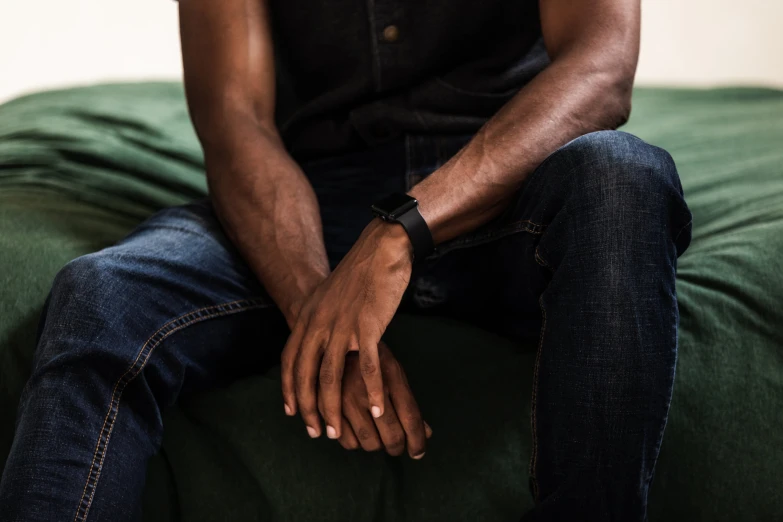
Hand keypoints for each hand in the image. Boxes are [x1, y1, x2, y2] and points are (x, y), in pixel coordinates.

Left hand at [281, 220, 412, 438]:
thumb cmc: (358, 274)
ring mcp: (342, 326)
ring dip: (333, 409)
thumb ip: (320, 320)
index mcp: (308, 316)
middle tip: (316, 432)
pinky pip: (367, 367)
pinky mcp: (368, 326)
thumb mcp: (328, 297)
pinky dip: (372, 392)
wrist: (380, 249)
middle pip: (306, 375)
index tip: (292, 413)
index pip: (290, 360)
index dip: (289, 389)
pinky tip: (377, 410)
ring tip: (338, 432)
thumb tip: (317, 342)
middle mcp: (319, 323)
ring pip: (331, 377)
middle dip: (308, 408)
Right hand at [323, 342, 432, 457]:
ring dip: (378, 445)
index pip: (410, 418)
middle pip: (391, 435)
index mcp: (390, 377)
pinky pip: (348, 442)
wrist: (335, 342)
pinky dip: (356, 443)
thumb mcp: (394, 373)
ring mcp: (347, 400)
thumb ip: (409, 403)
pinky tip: (358, 431)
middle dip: (398, 447)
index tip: (418, 453)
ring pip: (369, 443)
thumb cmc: (372, 359)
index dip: (418, 441)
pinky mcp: (327, 407)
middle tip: (397, 446)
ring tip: (377, 435)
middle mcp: (369, 390)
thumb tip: (426, 433)